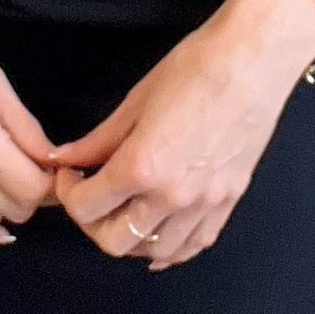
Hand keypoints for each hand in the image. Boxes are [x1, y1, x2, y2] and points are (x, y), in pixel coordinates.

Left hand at [42, 0, 310, 269]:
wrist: (252, 61)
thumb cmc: (195, 69)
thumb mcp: (135, 103)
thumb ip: (96, 142)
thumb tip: (63, 160)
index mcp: (142, 167)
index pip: (85, 208)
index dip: (68, 192)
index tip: (71, 174)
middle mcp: (172, 196)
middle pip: (114, 242)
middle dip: (92, 222)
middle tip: (92, 193)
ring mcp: (204, 204)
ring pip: (154, 253)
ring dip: (131, 236)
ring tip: (126, 207)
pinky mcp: (228, 202)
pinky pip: (194, 244)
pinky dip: (172, 246)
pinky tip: (160, 229)